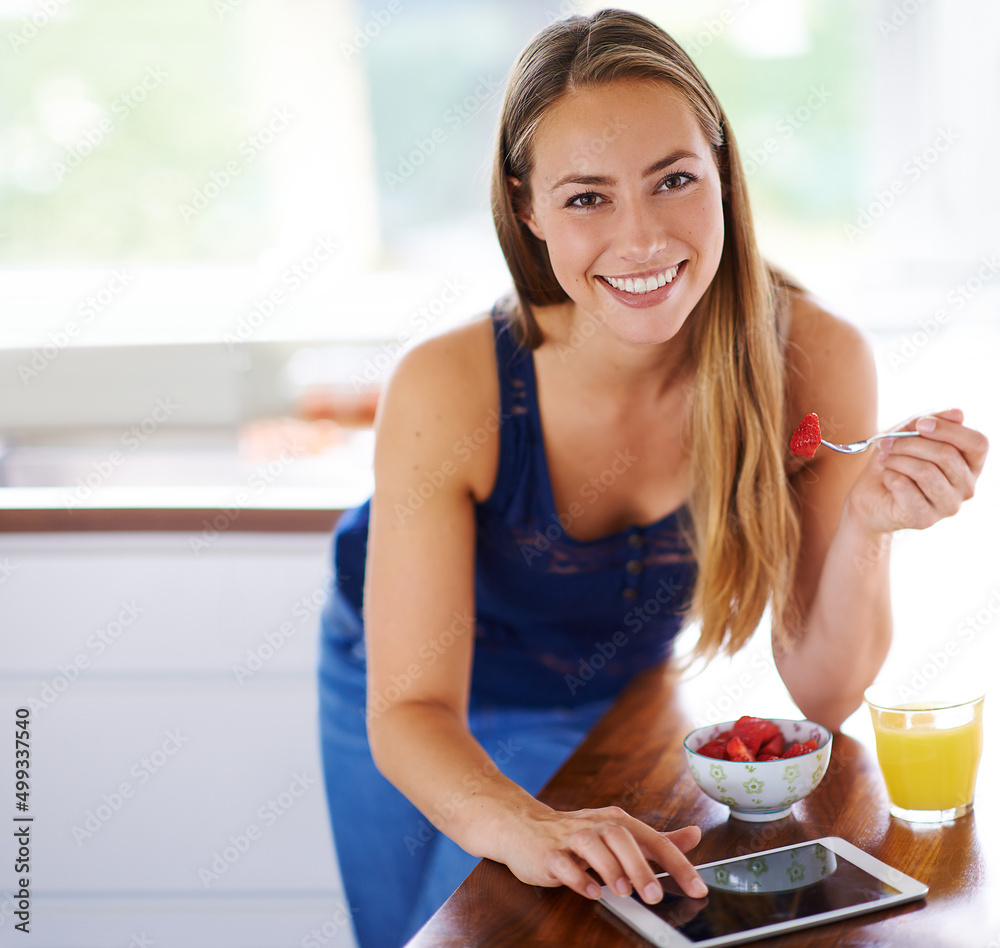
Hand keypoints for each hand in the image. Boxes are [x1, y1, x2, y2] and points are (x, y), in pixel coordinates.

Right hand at [500, 804, 707, 902]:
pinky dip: (578, 877)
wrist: (524, 826)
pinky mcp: (548, 854)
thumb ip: (657, 840)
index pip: (653, 839)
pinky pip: (563, 863)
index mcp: (616, 821)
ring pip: (592, 846)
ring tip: (623, 892)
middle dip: (640, 866)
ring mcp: (570, 838)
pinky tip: (590, 891)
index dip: (677, 862)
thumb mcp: (619, 834)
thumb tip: (694, 835)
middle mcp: (595, 825)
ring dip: (610, 869)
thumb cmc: (576, 835)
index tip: (697, 887)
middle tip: (654, 895)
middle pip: (621, 838)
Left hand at [849, 408, 987, 533]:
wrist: (869, 496)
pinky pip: (906, 487)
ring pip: (926, 471)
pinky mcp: (926, 519)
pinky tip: (888, 479)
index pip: (978, 444)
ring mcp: (949, 506)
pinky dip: (890, 477)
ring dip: (897, 460)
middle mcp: (967, 487)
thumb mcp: (908, 433)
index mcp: (970, 465)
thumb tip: (959, 413)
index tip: (920, 424)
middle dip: (910, 443)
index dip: (949, 430)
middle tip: (886, 443)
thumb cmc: (894, 461)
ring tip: (885, 460)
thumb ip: (931, 420)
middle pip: (947, 455)